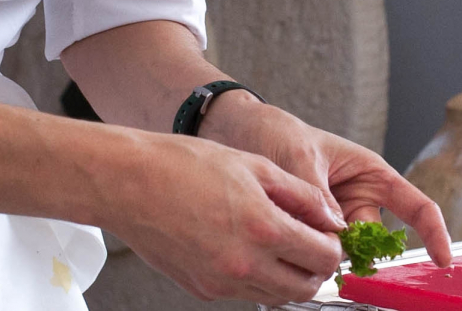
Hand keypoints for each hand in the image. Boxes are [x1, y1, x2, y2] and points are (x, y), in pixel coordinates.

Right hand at [100, 131, 345, 305]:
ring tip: (278, 244)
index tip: (326, 231)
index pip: (324, 257)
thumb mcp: (253, 166)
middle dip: (316, 266)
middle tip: (309, 242)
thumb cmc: (183, 165)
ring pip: (277, 295)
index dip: (333, 244)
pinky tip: (244, 247)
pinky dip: (255, 277)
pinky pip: (244, 292)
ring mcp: (221, 282)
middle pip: (306, 287)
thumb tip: (332, 218)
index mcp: (263, 228)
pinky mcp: (202, 289)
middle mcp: (244, 264)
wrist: (128, 181)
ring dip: (288, 276)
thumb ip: (301, 195)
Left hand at [202, 97, 452, 268]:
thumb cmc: (277, 131)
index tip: (442, 260)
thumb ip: (318, 195)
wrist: (239, 133)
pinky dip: (307, 250)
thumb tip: (335, 234)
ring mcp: (336, 216)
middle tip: (325, 243)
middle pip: (375, 239)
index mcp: (370, 172)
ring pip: (346, 250)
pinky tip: (283, 236)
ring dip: (326, 249)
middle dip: (357, 249)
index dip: (434, 233)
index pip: (416, 206)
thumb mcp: (299, 156)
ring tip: (291, 225)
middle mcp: (358, 198)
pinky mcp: (313, 229)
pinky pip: (320, 250)